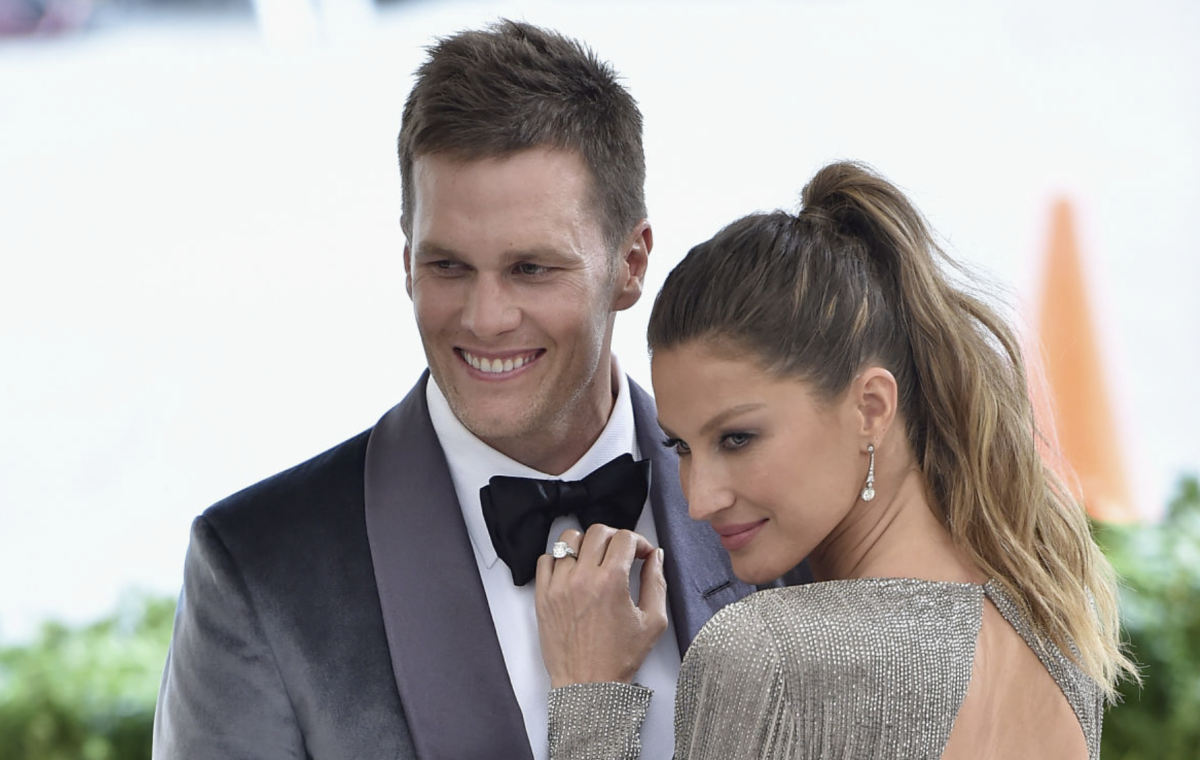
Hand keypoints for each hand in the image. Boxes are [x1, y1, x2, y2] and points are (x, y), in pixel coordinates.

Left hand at [535, 524, 667, 687]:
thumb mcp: (653, 621)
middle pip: (597, 532)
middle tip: (621, 554)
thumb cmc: (619, 658)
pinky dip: (559, 559)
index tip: (642, 554)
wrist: (588, 685)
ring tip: (594, 559)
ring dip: (586, 543)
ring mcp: (558, 585)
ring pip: (568, 540)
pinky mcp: (543, 596)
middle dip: (615, 538)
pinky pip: (545, 560)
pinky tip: (572, 572)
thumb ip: (656, 582)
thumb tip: (656, 556)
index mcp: (611, 581)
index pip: (624, 538)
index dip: (639, 542)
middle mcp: (582, 578)